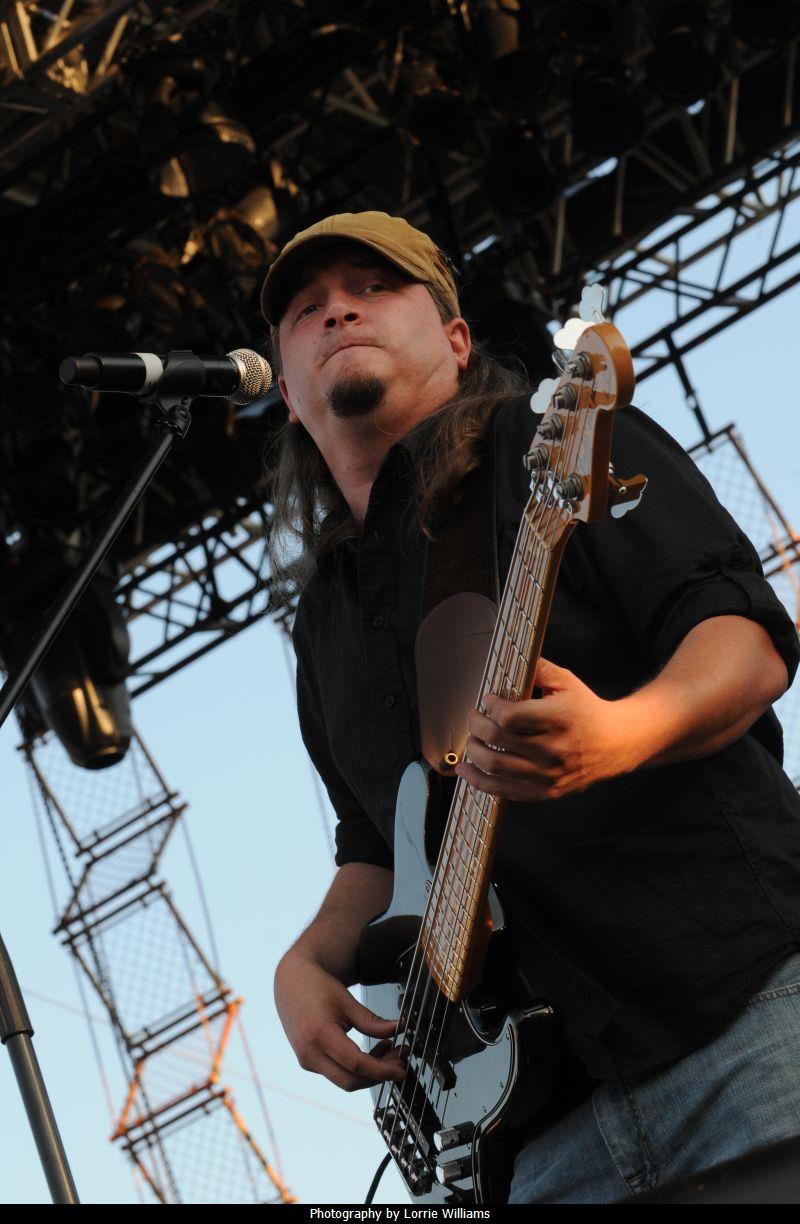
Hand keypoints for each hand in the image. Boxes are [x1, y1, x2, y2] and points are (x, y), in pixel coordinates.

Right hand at [274, 949, 405, 1091]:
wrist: (291, 982)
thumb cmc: (318, 987)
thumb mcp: (347, 1001)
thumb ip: (372, 1021)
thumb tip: (398, 1029)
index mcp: (319, 1035)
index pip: (356, 1064)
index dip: (382, 1070)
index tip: (400, 1069)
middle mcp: (309, 1053)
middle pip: (350, 1081)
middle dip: (379, 1076)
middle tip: (400, 1061)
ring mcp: (306, 1060)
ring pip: (343, 1080)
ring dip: (369, 1072)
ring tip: (389, 1050)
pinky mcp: (308, 1061)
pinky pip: (335, 1073)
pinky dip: (356, 1068)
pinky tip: (371, 1052)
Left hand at [454, 656, 639, 801]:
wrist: (615, 743)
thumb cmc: (586, 710)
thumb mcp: (567, 682)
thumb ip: (537, 668)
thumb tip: (509, 658)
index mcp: (557, 719)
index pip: (508, 716)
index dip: (491, 706)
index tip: (488, 700)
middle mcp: (552, 749)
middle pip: (497, 739)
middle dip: (475, 725)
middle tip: (473, 716)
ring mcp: (548, 774)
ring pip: (495, 766)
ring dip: (473, 751)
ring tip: (471, 739)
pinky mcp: (545, 792)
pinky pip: (503, 790)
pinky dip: (478, 781)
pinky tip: (465, 769)